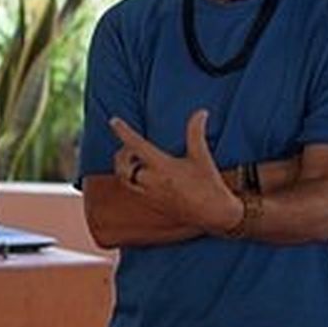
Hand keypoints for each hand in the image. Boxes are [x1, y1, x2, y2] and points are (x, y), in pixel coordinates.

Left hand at [111, 110, 241, 233]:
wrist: (214, 214)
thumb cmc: (209, 185)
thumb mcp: (202, 156)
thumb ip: (196, 132)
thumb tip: (201, 112)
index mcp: (162, 166)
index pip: (136, 145)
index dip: (123, 131)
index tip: (113, 120)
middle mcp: (151, 181)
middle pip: (122, 164)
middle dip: (122, 153)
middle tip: (130, 146)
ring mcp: (149, 194)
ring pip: (124, 178)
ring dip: (124, 167)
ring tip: (134, 160)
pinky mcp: (151, 204)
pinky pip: (132, 189)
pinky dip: (131, 180)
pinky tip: (142, 175)